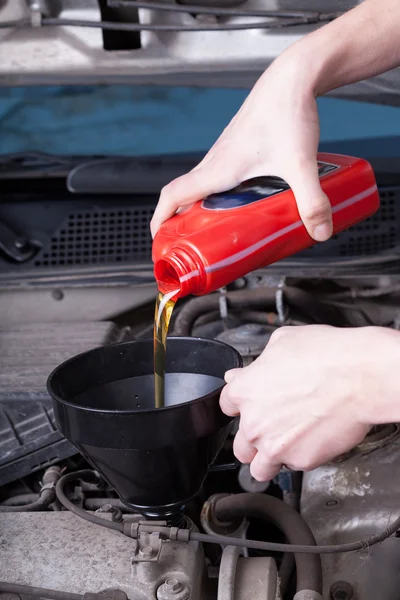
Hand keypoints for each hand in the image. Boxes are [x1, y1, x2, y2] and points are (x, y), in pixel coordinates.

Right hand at [150, 49, 332, 241]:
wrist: (293, 77)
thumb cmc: (287, 112)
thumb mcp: (300, 163)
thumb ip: (311, 201)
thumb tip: (319, 234)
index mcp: (217, 169)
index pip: (173, 196)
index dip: (161, 221)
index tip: (161, 243)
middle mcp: (215, 161)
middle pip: (183, 197)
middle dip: (179, 224)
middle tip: (190, 249)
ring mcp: (225, 154)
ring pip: (200, 186)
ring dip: (197, 210)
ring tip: (213, 234)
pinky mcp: (238, 148)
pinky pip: (217, 177)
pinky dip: (216, 196)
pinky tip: (240, 206)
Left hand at [220, 325, 399, 481]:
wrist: (359, 377)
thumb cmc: (327, 356)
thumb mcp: (284, 341)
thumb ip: (260, 362)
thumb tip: (248, 370)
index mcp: (244, 391)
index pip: (226, 405)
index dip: (240, 405)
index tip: (250, 405)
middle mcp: (254, 422)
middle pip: (240, 445)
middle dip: (253, 439)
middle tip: (270, 429)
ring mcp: (275, 445)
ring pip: (259, 469)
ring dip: (269, 460)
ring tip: (285, 447)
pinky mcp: (300, 460)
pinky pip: (293, 468)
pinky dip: (300, 459)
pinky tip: (311, 441)